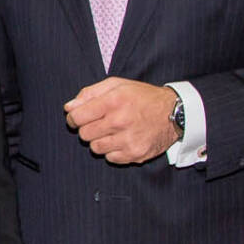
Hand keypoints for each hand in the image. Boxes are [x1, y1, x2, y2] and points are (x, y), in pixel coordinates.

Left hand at [64, 78, 179, 163]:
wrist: (175, 112)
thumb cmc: (142, 97)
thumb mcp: (117, 85)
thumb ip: (89, 93)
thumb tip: (68, 108)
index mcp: (113, 101)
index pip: (77, 117)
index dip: (73, 118)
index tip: (77, 118)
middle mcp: (120, 121)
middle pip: (84, 134)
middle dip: (87, 129)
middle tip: (99, 123)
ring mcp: (128, 140)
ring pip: (95, 148)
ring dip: (99, 140)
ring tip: (112, 131)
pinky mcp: (135, 154)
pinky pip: (110, 158)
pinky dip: (112, 151)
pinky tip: (122, 140)